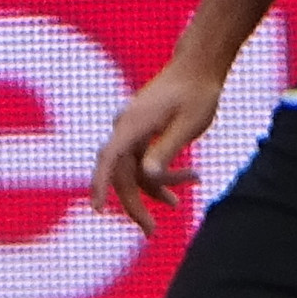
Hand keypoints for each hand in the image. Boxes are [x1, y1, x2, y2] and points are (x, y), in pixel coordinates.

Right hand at [90, 52, 229, 231]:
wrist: (199, 66)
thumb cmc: (197, 92)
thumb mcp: (188, 124)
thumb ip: (166, 149)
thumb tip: (148, 176)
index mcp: (133, 124)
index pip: (109, 159)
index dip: (100, 185)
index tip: (97, 209)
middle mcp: (126, 127)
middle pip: (122, 174)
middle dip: (135, 204)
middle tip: (151, 232)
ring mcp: (132, 130)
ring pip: (135, 170)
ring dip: (156, 188)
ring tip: (179, 204)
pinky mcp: (142, 132)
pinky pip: (145, 161)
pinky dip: (164, 172)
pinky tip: (192, 178)